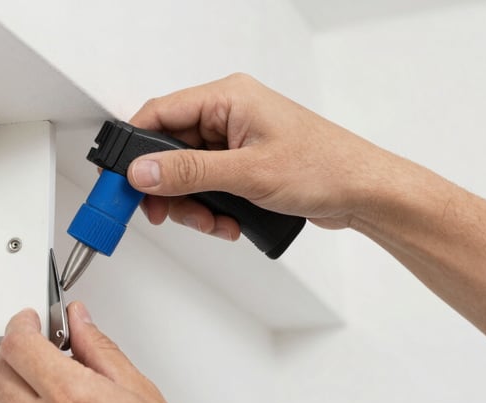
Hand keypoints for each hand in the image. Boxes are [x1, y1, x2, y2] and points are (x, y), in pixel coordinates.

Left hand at [0, 302, 278, 402]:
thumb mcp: (140, 391)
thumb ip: (99, 349)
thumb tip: (79, 322)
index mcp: (74, 399)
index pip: (19, 345)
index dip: (21, 325)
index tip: (29, 321)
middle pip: (0, 375)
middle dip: (14, 354)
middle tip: (39, 350)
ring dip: (20, 392)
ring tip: (58, 395)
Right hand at [127, 72, 395, 234]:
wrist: (363, 192)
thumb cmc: (324, 167)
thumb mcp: (248, 172)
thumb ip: (190, 172)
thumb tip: (143, 171)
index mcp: (228, 98)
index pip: (159, 115)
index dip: (135, 150)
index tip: (122, 181)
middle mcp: (228, 115)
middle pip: (170, 151)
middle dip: (170, 190)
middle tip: (168, 214)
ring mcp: (236, 142)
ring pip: (188, 176)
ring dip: (195, 206)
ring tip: (215, 222)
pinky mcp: (244, 165)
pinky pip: (210, 187)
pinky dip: (213, 209)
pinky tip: (231, 223)